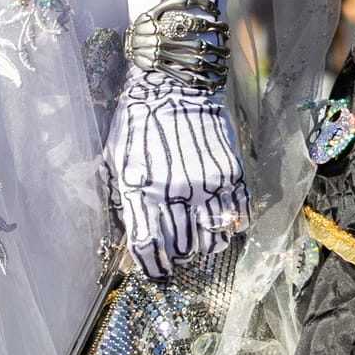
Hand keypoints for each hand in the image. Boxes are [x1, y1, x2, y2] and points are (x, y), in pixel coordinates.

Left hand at [104, 72, 249, 278]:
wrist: (174, 83)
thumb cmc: (137, 121)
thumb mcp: (117, 160)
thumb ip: (125, 201)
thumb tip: (133, 238)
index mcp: (142, 191)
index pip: (149, 249)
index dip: (153, 268)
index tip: (156, 271)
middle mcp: (175, 193)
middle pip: (183, 250)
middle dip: (178, 255)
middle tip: (175, 246)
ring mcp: (206, 185)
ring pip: (213, 241)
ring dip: (204, 243)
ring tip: (198, 231)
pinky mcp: (230, 174)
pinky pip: (237, 217)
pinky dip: (229, 224)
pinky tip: (219, 216)